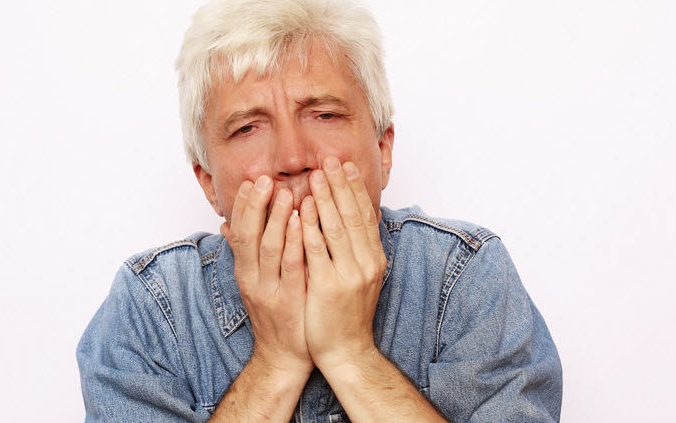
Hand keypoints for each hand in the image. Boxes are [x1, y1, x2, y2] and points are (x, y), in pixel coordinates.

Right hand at [220, 175, 312, 374]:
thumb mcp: (254, 281)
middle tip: (264, 178)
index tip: (250, 181)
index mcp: (244, 272)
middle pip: (249, 236)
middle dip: (256, 206)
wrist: (285, 356)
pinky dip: (295, 242)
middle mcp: (252, 279)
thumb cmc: (274, 314)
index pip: (239, 232)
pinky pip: (292, 266)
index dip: (243, 206)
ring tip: (285, 192)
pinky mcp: (290, 299)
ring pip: (269, 248)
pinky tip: (302, 222)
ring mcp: (270, 290)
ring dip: (276, 218)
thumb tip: (225, 223)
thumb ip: (243, 252)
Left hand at [300, 157, 387, 369]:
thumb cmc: (346, 313)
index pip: (365, 215)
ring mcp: (350, 275)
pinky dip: (310, 228)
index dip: (354, 189)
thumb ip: (354, 248)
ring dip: (325, 199)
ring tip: (315, 176)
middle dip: (340, 185)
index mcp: (373, 258)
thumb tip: (346, 219)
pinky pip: (318, 251)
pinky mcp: (330, 287)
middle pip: (352, 216)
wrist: (346, 351)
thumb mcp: (358, 277)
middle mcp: (366, 263)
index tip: (345, 166)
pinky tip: (302, 209)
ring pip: (337, 228)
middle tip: (329, 160)